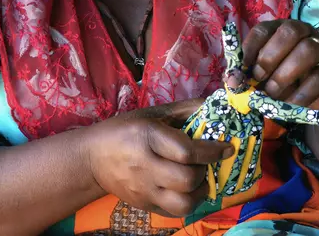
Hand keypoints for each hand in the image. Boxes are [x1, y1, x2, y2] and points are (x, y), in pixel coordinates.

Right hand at [84, 99, 233, 216]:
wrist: (91, 158)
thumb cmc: (124, 131)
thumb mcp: (151, 114)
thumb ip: (183, 110)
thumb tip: (214, 106)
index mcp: (147, 138)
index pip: (187, 151)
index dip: (212, 151)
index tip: (227, 148)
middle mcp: (145, 167)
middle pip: (187, 180)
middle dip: (204, 172)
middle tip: (204, 163)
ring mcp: (143, 190)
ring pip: (183, 204)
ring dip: (199, 193)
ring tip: (199, 181)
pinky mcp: (143, 205)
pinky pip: (173, 213)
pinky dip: (187, 203)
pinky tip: (186, 191)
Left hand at [242, 20, 318, 115]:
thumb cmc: (285, 82)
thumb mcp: (265, 77)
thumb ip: (248, 75)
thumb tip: (231, 80)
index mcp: (281, 30)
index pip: (263, 29)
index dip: (249, 48)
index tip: (241, 70)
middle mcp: (304, 34)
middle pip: (289, 32)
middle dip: (269, 57)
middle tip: (259, 79)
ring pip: (308, 50)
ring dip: (284, 75)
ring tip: (272, 93)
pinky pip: (318, 80)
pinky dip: (299, 95)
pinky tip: (289, 105)